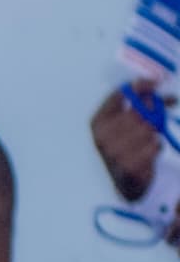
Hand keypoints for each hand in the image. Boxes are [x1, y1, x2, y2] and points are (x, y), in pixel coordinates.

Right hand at [91, 85, 162, 203]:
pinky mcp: (129, 167)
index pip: (118, 95)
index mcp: (98, 122)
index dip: (139, 86)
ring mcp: (113, 153)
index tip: (156, 83)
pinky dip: (157, 146)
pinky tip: (150, 150)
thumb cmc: (126, 145)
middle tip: (163, 109)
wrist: (125, 180)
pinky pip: (154, 146)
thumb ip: (135, 100)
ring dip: (154, 132)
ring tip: (150, 138)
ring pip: (148, 129)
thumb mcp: (124, 121)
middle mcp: (102, 137)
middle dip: (154, 109)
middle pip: (137, 112)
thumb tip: (153, 82)